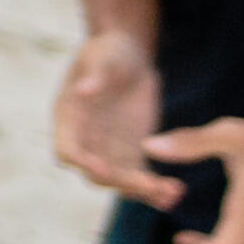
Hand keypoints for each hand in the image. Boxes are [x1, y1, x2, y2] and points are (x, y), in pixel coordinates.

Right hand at [53, 31, 173, 204]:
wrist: (129, 54)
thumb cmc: (110, 51)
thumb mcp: (102, 57)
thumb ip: (95, 74)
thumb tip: (83, 90)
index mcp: (69, 118)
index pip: (67, 150)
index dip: (82, 163)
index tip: (105, 168)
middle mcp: (86, 139)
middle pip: (96, 174)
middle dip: (121, 182)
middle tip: (150, 184)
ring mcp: (109, 148)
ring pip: (121, 182)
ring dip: (143, 191)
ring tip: (171, 192)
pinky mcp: (133, 151)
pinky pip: (141, 176)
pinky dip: (156, 188)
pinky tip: (177, 191)